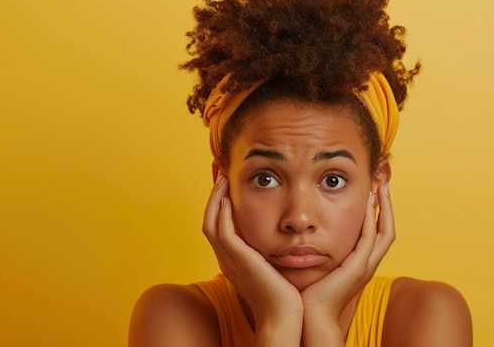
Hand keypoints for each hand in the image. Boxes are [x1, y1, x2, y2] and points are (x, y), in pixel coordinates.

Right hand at [202, 175, 302, 341]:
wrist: (285, 319)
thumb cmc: (285, 298)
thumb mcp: (274, 269)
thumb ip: (272, 252)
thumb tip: (284, 235)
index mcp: (233, 261)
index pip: (219, 227)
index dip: (219, 205)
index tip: (227, 186)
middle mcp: (227, 259)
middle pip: (209, 220)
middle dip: (213, 196)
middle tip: (219, 174)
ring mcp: (230, 260)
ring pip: (211, 223)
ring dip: (215, 199)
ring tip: (223, 178)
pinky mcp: (239, 260)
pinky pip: (223, 231)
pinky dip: (222, 213)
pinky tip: (230, 197)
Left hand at [301, 183, 394, 323]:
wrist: (310, 316)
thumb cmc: (308, 291)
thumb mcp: (318, 263)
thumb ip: (318, 247)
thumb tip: (305, 227)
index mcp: (359, 262)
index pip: (376, 230)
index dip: (378, 209)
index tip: (374, 188)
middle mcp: (367, 263)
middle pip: (387, 227)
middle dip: (387, 203)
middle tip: (384, 180)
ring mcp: (365, 266)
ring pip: (384, 230)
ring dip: (384, 206)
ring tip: (381, 185)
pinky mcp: (358, 268)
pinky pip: (369, 239)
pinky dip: (371, 220)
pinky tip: (368, 203)